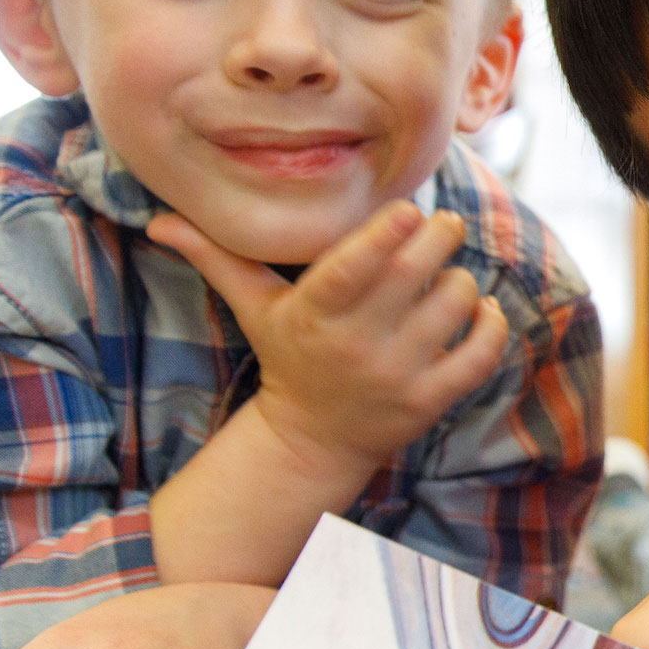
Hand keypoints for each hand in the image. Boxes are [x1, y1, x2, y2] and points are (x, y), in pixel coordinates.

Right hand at [150, 202, 508, 476]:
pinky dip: (490, 323)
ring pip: (454, 304)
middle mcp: (357, 346)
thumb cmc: (289, 356)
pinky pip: (481, 353)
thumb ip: (215, 257)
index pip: (351, 270)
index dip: (383, 236)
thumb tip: (158, 220)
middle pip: (413, 276)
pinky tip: (481, 306)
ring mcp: (399, 376)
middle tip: (442, 222)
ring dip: (460, 279)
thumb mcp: (253, 308)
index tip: (407, 208)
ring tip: (446, 274)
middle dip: (438, 237)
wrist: (314, 440)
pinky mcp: (433, 400)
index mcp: (314, 315)